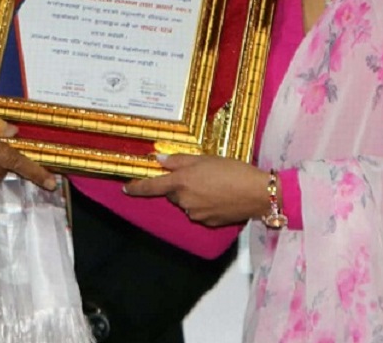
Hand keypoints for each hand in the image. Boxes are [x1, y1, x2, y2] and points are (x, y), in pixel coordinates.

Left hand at [123, 153, 271, 225]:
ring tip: (216, 184)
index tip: (126, 188)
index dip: (137, 187)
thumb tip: (158, 159)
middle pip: (174, 193)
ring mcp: (196, 214)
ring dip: (194, 194)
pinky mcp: (208, 223)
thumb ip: (179, 160)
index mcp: (181, 183)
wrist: (256, 193)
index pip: (152, 186)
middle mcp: (184, 201)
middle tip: (201, 174)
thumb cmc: (231, 170)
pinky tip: (221, 196)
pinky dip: (206, 204)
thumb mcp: (205, 159)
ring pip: (187, 203)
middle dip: (181, 185)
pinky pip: (200, 211)